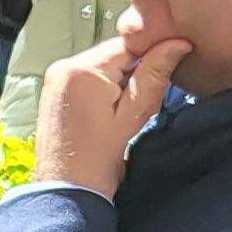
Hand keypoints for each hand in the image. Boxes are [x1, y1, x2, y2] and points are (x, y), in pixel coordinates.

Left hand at [31, 35, 191, 195]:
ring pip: (103, 65)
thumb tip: (177, 44)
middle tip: (140, 104)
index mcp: (83, 69)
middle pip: (114, 54)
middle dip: (134, 72)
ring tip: (121, 112)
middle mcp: (64, 66)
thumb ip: (154, 75)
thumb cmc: (99, 158)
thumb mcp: (134, 114)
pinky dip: (104, 88)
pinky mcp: (54, 89)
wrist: (67, 188)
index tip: (164, 77)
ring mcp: (56, 77)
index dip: (152, 58)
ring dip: (120, 81)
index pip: (129, 45)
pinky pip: (88, 76)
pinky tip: (107, 113)